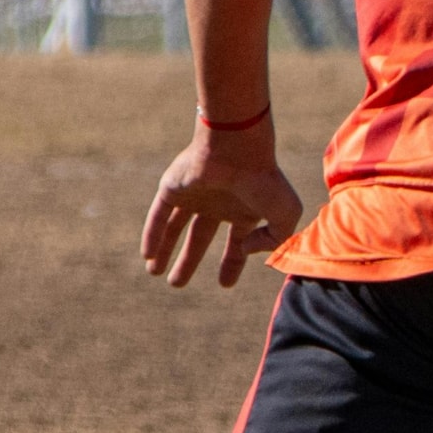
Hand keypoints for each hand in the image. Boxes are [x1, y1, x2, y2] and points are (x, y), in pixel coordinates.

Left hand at [141, 124, 305, 289]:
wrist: (236, 147)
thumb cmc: (264, 180)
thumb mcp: (285, 217)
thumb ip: (273, 241)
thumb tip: (244, 249)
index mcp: (242, 210)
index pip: (235, 243)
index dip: (231, 264)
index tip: (225, 285)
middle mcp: (217, 204)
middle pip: (198, 238)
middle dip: (187, 262)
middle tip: (175, 284)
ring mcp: (193, 195)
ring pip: (174, 227)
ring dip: (163, 250)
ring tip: (153, 273)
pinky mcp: (172, 188)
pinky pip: (158, 216)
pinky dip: (151, 235)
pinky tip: (146, 255)